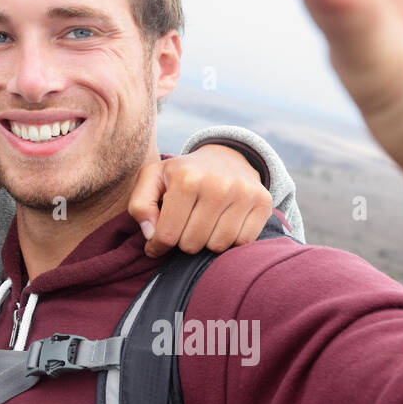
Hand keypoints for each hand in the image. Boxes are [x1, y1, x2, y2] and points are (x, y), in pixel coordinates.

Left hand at [129, 145, 273, 258]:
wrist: (225, 157)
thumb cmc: (183, 173)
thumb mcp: (153, 178)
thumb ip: (140, 205)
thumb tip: (150, 234)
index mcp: (186, 179)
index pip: (167, 235)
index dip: (157, 246)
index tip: (156, 244)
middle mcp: (217, 185)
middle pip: (192, 244)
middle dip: (182, 242)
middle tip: (183, 228)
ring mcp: (243, 193)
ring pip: (217, 246)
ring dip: (206, 243)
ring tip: (201, 226)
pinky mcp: (263, 202)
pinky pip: (242, 243)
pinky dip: (229, 241)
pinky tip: (221, 225)